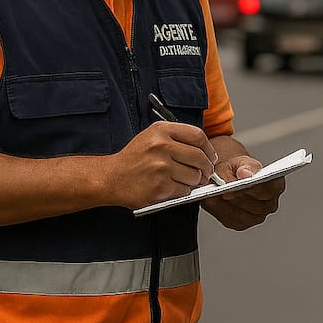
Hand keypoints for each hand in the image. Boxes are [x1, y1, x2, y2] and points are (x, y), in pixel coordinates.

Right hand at [102, 122, 218, 209]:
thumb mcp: (152, 136)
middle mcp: (161, 146)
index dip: (209, 148)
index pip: (198, 136)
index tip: (210, 156)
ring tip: (184, 180)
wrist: (111, 178)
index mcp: (161, 131)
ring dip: (194, 181)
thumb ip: (177, 138)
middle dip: (206, 168)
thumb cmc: (133, 159)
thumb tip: (205, 150)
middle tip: (205, 173)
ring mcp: (161, 167)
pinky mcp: (160, 186)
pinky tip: (172, 187)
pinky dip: (182, 191)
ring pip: (194, 176)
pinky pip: (184, 190)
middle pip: (200, 157)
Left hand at [202, 155, 285, 230]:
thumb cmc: (238, 169)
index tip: (238, 185)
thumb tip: (245, 173)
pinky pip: (231, 220)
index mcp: (275, 185)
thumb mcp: (240, 162)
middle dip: (238, 198)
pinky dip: (220, 211)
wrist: (229, 176)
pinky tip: (213, 202)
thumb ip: (244, 166)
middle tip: (223, 191)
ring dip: (227, 206)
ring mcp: (257, 216)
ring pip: (243, 215)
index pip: (268, 190)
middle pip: (256, 206)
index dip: (252, 189)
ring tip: (214, 196)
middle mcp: (269, 203)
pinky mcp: (242, 224)